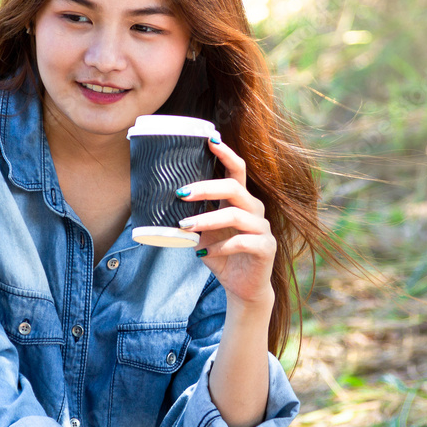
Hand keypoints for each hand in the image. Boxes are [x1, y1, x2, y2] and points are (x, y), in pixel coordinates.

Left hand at [177, 139, 276, 308]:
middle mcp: (254, 210)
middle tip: (181, 193)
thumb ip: (192, 217)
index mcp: (241, 201)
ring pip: (235, 214)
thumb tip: (160, 204)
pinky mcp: (266, 248)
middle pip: (234, 187)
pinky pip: (242, 242)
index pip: (237, 170)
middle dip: (206, 187)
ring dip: (207, 219)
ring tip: (185, 226)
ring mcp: (262, 228)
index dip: (225, 153)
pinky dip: (220, 247)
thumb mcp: (203, 234)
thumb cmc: (222, 255)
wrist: (243, 288)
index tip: (210, 139)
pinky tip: (203, 253)